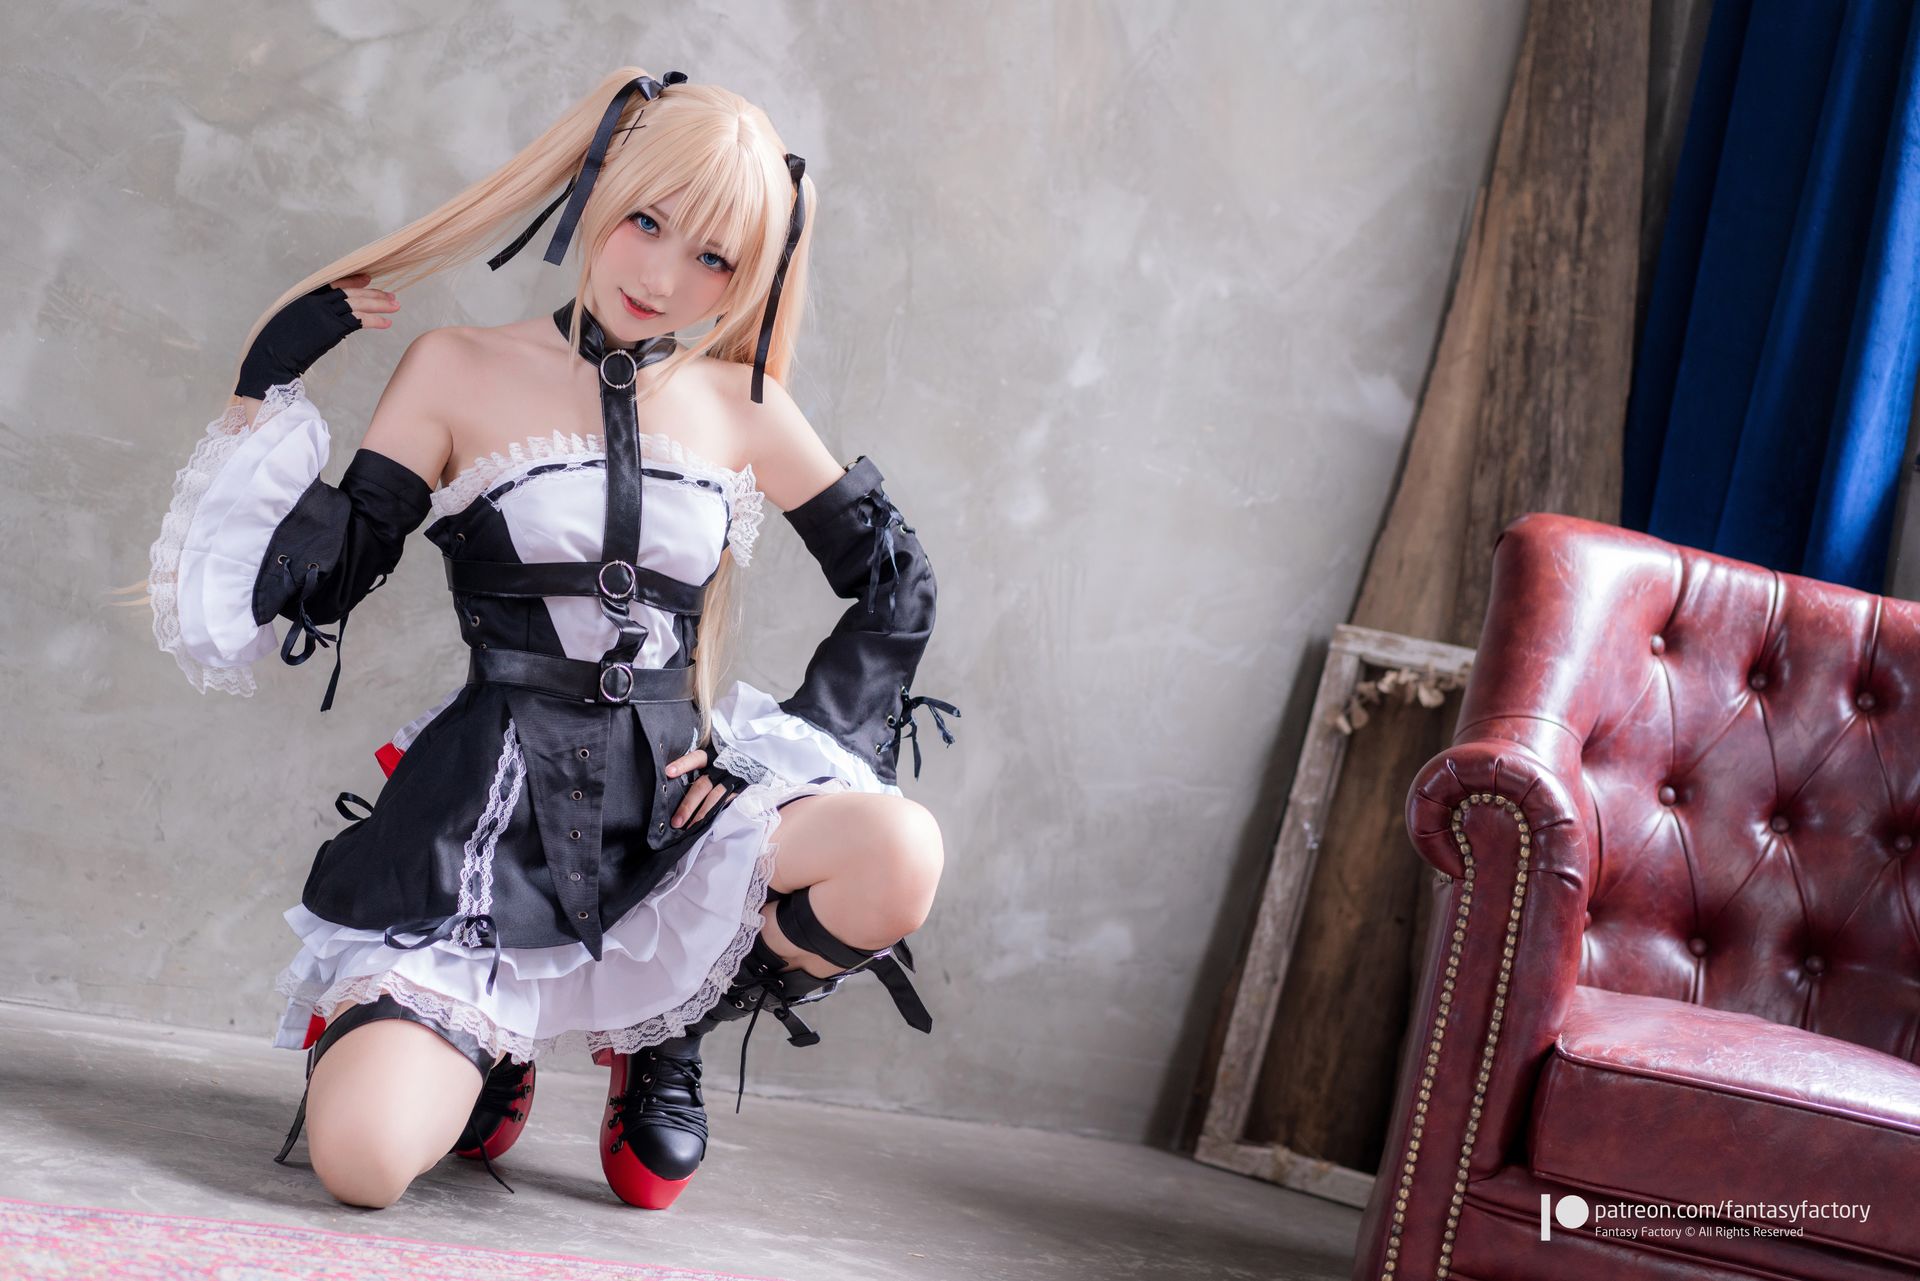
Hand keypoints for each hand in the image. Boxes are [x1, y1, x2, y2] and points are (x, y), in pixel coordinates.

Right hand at [233, 274, 400, 397]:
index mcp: (304, 298)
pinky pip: (358, 320)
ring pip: (358, 304)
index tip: (368, 279)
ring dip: (379, 304)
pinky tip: (386, 323)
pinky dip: (374, 320)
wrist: (270, 358)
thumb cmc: (276, 346)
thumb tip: (320, 322)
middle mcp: (315, 302)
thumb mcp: (289, 324)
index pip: (334, 284)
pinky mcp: (331, 328)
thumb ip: (306, 317)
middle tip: (391, 295)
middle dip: (373, 293)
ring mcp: (323, 313)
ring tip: (396, 306)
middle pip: (350, 293)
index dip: (353, 281)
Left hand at [664, 747, 746, 828]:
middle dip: (688, 805)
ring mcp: (733, 779)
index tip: (668, 772)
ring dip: (701, 814)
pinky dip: (715, 813)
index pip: (696, 758)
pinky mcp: (741, 789)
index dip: (683, 764)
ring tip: (689, 827)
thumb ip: (700, 759)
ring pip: (715, 799)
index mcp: (713, 755)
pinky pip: (726, 803)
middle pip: (702, 786)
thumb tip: (673, 771)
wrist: (756, 753)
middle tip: (676, 821)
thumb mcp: (717, 749)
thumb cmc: (729, 753)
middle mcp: (722, 767)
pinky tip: (706, 823)